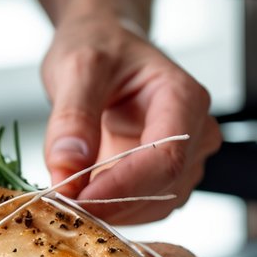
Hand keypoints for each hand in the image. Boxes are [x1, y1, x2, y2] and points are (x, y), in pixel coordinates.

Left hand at [41, 15, 220, 224]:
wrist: (107, 46)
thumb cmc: (101, 45)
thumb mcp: (78, 67)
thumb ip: (72, 116)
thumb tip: (67, 169)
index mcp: (184, 98)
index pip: (166, 157)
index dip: (123, 186)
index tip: (76, 199)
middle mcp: (196, 132)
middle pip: (164, 186)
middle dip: (111, 203)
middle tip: (60, 203)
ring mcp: (185, 159)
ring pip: (156, 205)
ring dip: (111, 212)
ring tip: (67, 197)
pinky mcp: (165, 177)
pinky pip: (144, 208)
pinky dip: (112, 211)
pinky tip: (82, 197)